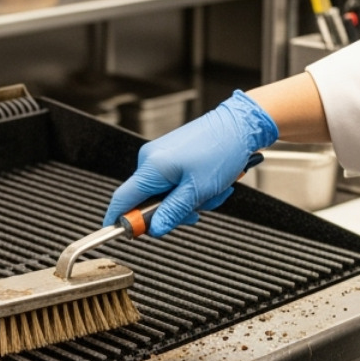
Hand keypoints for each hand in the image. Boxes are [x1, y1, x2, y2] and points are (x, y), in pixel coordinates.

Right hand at [103, 90, 278, 235]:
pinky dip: (191, 190)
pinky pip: (174, 184)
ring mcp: (160, 157)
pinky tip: (209, 184)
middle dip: (173, 211)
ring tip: (211, 192)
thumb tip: (154, 229)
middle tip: (196, 210)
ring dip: (188, 201)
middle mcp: (150, 160)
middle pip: (147, 201)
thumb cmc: (221, 151)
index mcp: (151, 167)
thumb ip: (172, 212)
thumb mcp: (197, 191)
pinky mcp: (171, 156)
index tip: (123, 234)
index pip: (122, 199)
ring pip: (165, 195)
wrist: (239, 126)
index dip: (120, 220)